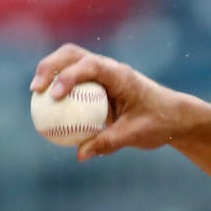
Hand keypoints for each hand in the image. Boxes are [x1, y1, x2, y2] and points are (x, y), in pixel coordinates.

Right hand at [30, 43, 193, 161]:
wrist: (175, 116)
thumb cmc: (160, 122)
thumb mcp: (136, 135)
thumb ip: (109, 143)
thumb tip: (80, 155)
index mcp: (120, 75)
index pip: (90, 66)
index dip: (68, 77)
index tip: (54, 96)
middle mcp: (109, 68)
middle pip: (72, 55)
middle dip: (50, 67)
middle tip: (36, 90)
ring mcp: (102, 73)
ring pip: (69, 61)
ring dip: (50, 72)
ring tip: (36, 93)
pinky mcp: (97, 82)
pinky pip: (73, 79)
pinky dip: (58, 85)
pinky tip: (46, 105)